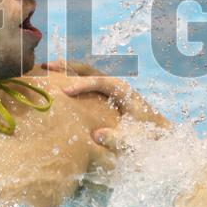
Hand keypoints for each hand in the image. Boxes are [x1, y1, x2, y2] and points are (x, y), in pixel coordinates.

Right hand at [43, 60, 170, 128]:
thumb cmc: (148, 137)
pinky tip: (56, 85)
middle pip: (89, 70)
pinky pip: (86, 83)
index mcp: (123, 91)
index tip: (65, 91)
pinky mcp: (105, 96)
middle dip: (68, 67)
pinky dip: (71, 80)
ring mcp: (110, 89)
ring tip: (46, 70)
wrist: (160, 134)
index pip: (99, 81)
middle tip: (46, 66)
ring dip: (66, 70)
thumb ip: (117, 139)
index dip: (82, 84)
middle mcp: (115, 85)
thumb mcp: (135, 140)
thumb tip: (96, 135)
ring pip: (85, 73)